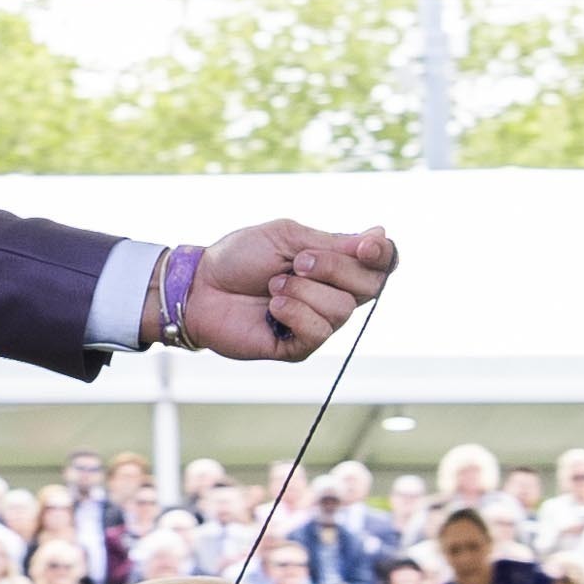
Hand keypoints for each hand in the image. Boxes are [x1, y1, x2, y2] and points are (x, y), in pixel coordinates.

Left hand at [179, 221, 393, 362]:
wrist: (200, 287)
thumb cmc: (239, 258)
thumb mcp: (287, 237)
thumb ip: (332, 242)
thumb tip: (381, 235)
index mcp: (336, 264)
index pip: (382, 264)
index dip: (382, 255)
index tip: (365, 246)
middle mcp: (334, 294)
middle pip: (369, 286)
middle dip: (333, 268)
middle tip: (295, 262)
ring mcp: (318, 322)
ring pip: (342, 310)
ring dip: (303, 291)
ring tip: (273, 286)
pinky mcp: (298, 347)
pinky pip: (318, 332)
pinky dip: (294, 313)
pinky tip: (272, 308)